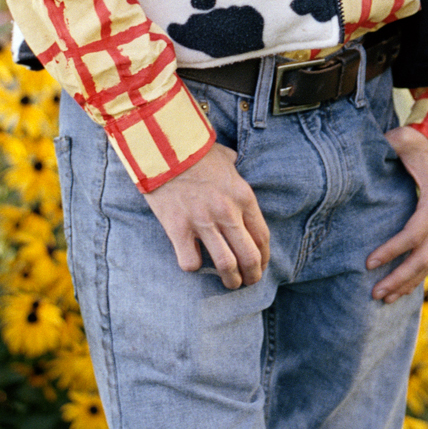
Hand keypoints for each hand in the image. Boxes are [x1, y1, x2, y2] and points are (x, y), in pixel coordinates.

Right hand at [146, 144, 270, 289]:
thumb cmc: (195, 150)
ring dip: (230, 280)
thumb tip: (236, 167)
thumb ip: (235, 171)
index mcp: (243, 197)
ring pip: (226, 265)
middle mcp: (227, 212)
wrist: (163, 144)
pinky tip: (194, 261)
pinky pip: (191, 262)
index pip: (262, 237)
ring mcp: (203, 222)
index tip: (261, 265)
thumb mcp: (226, 158)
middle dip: (252, 275)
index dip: (264, 257)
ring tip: (229, 284)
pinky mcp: (178, 228)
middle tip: (248, 282)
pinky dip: (194, 266)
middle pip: (249, 257)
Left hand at [365, 127, 427, 302]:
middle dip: (400, 278)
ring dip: (408, 283)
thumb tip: (353, 154)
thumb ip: (382, 147)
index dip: (392, 250)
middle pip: (424, 257)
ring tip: (384, 298)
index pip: (414, 233)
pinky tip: (400, 289)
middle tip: (375, 293)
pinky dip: (416, 275)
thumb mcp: (402, 141)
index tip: (368, 263)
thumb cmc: (422, 143)